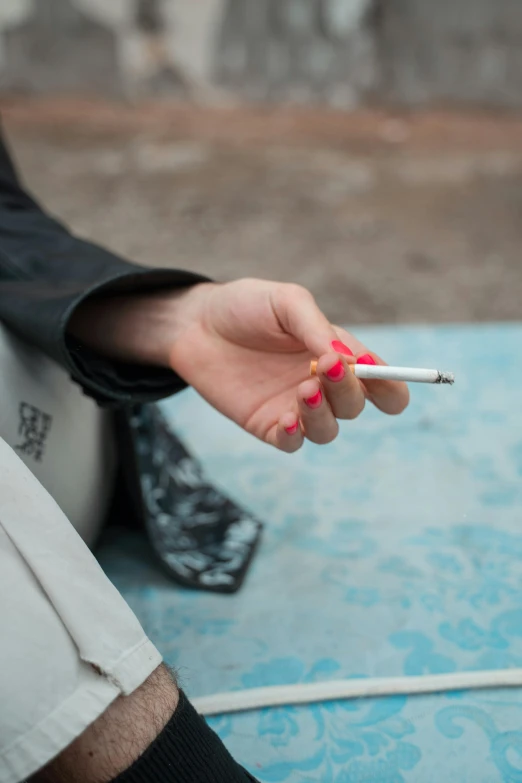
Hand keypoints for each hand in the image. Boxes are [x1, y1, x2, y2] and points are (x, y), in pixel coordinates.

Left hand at [71, 279, 408, 450]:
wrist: (195, 324)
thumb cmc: (245, 306)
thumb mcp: (286, 302)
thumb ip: (317, 327)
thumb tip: (348, 359)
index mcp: (338, 355)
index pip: (384, 383)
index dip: (392, 385)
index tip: (376, 374)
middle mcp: (323, 386)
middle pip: (357, 406)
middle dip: (348, 389)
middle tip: (324, 366)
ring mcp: (296, 408)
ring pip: (328, 430)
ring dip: (324, 414)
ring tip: (304, 389)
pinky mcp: (268, 425)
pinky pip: (292, 443)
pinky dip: (295, 434)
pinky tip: (287, 416)